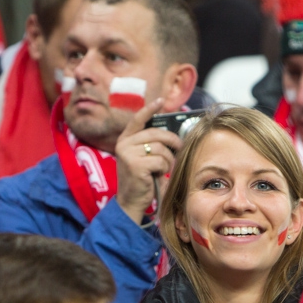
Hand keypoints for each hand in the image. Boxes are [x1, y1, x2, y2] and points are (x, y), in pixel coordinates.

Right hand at [115, 98, 182, 224]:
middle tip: (178, 149)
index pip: (138, 119)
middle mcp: (124, 144)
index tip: (161, 101)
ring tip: (162, 169)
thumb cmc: (141, 179)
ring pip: (160, 148)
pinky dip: (164, 169)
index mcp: (124, 140)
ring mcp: (128, 154)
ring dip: (167, 160)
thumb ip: (150, 144)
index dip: (150, 109)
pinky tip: (157, 176)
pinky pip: (160, 160)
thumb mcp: (142, 158)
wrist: (130, 201)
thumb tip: (171, 134)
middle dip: (171, 141)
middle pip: (156, 133)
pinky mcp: (135, 165)